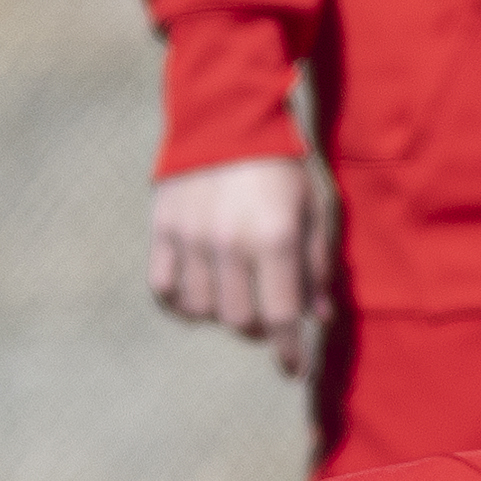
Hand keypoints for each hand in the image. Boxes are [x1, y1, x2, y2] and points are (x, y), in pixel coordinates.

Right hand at [147, 156, 326, 375]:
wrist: (226, 111)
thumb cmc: (280, 163)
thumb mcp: (314, 205)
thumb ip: (317, 262)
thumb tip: (317, 316)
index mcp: (274, 237)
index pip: (281, 316)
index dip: (288, 352)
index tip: (293, 369)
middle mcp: (230, 242)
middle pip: (239, 321)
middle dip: (257, 329)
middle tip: (264, 317)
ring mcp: (192, 237)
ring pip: (202, 310)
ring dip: (220, 316)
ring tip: (232, 299)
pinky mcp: (163, 228)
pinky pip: (164, 288)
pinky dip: (180, 303)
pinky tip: (196, 297)